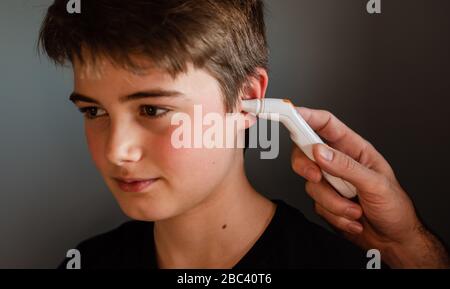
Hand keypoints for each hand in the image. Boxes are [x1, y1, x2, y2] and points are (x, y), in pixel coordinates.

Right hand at [291, 107, 448, 267]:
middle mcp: (338, 162)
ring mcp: (330, 182)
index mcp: (354, 149)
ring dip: (333, 202)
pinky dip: (335, 215)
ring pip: (310, 184)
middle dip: (307, 167)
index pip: (326, 125)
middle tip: (318, 177)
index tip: (290, 113)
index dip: (307, 116)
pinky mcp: (325, 201)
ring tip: (355, 209)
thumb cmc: (394, 207)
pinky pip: (316, 204)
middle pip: (306, 153)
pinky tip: (353, 218)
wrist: (393, 240)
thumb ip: (346, 167)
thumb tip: (320, 152)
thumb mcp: (375, 184)